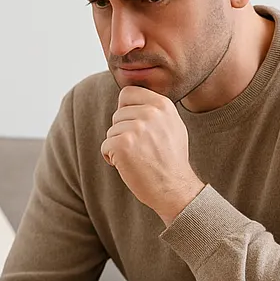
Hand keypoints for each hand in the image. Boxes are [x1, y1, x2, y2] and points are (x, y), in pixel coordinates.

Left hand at [101, 85, 204, 224]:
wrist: (174, 188)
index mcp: (162, 105)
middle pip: (117, 114)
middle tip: (140, 148)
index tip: (133, 125)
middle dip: (122, 132)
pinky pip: (105, 146)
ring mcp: (136, 128)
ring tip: (137, 158)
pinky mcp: (123, 145)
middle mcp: (150, 113)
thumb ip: (155, 110)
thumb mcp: (173, 126)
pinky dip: (112, 158)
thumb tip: (132, 99)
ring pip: (111, 131)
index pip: (128, 93)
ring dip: (118, 146)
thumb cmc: (171, 160)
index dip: (125, 109)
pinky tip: (129, 165)